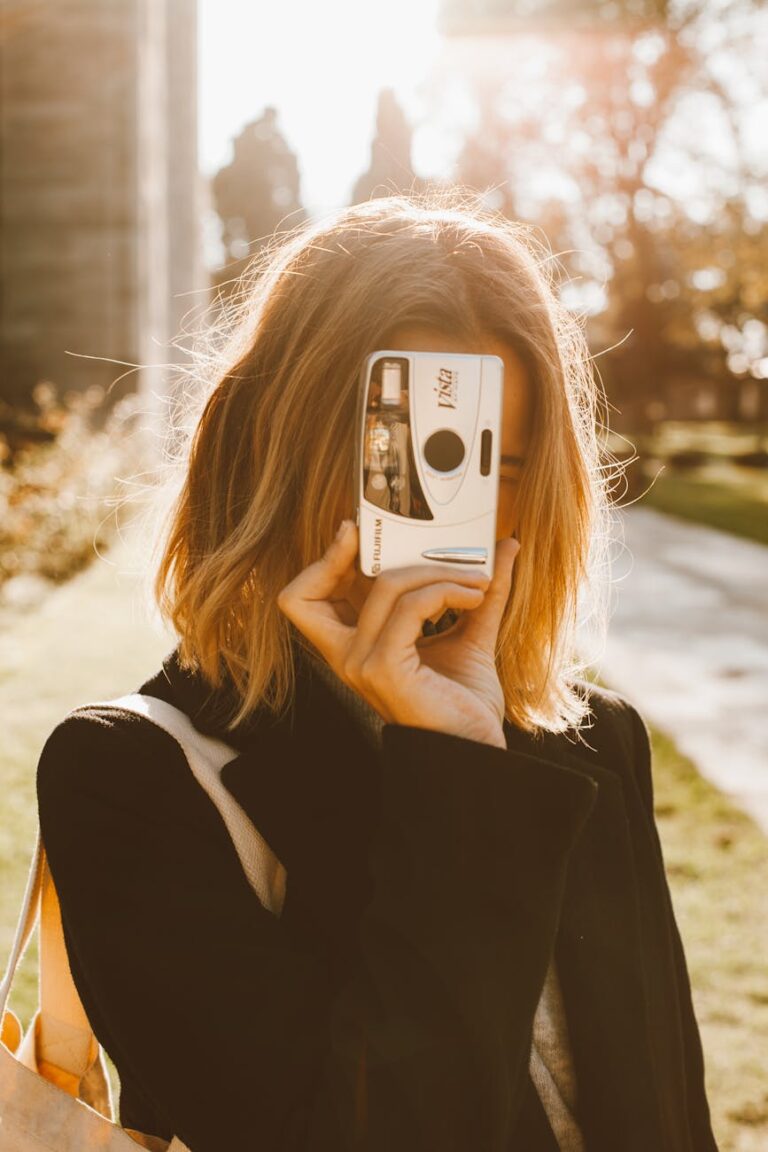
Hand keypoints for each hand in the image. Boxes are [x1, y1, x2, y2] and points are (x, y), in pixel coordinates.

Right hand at [276, 521, 520, 747]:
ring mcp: (359, 663)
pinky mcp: (383, 667)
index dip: (320, 562)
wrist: (477, 751)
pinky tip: (476, 597)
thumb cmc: (465, 701)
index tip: (357, 531)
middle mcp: (346, 655)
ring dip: (439, 571)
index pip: (304, 599)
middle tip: (402, 537)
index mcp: (354, 645)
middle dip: (347, 552)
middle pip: (310, 590)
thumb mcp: (471, 632)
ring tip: (477, 581)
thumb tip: (506, 545)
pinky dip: (447, 590)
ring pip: (386, 585)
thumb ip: (479, 589)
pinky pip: (412, 605)